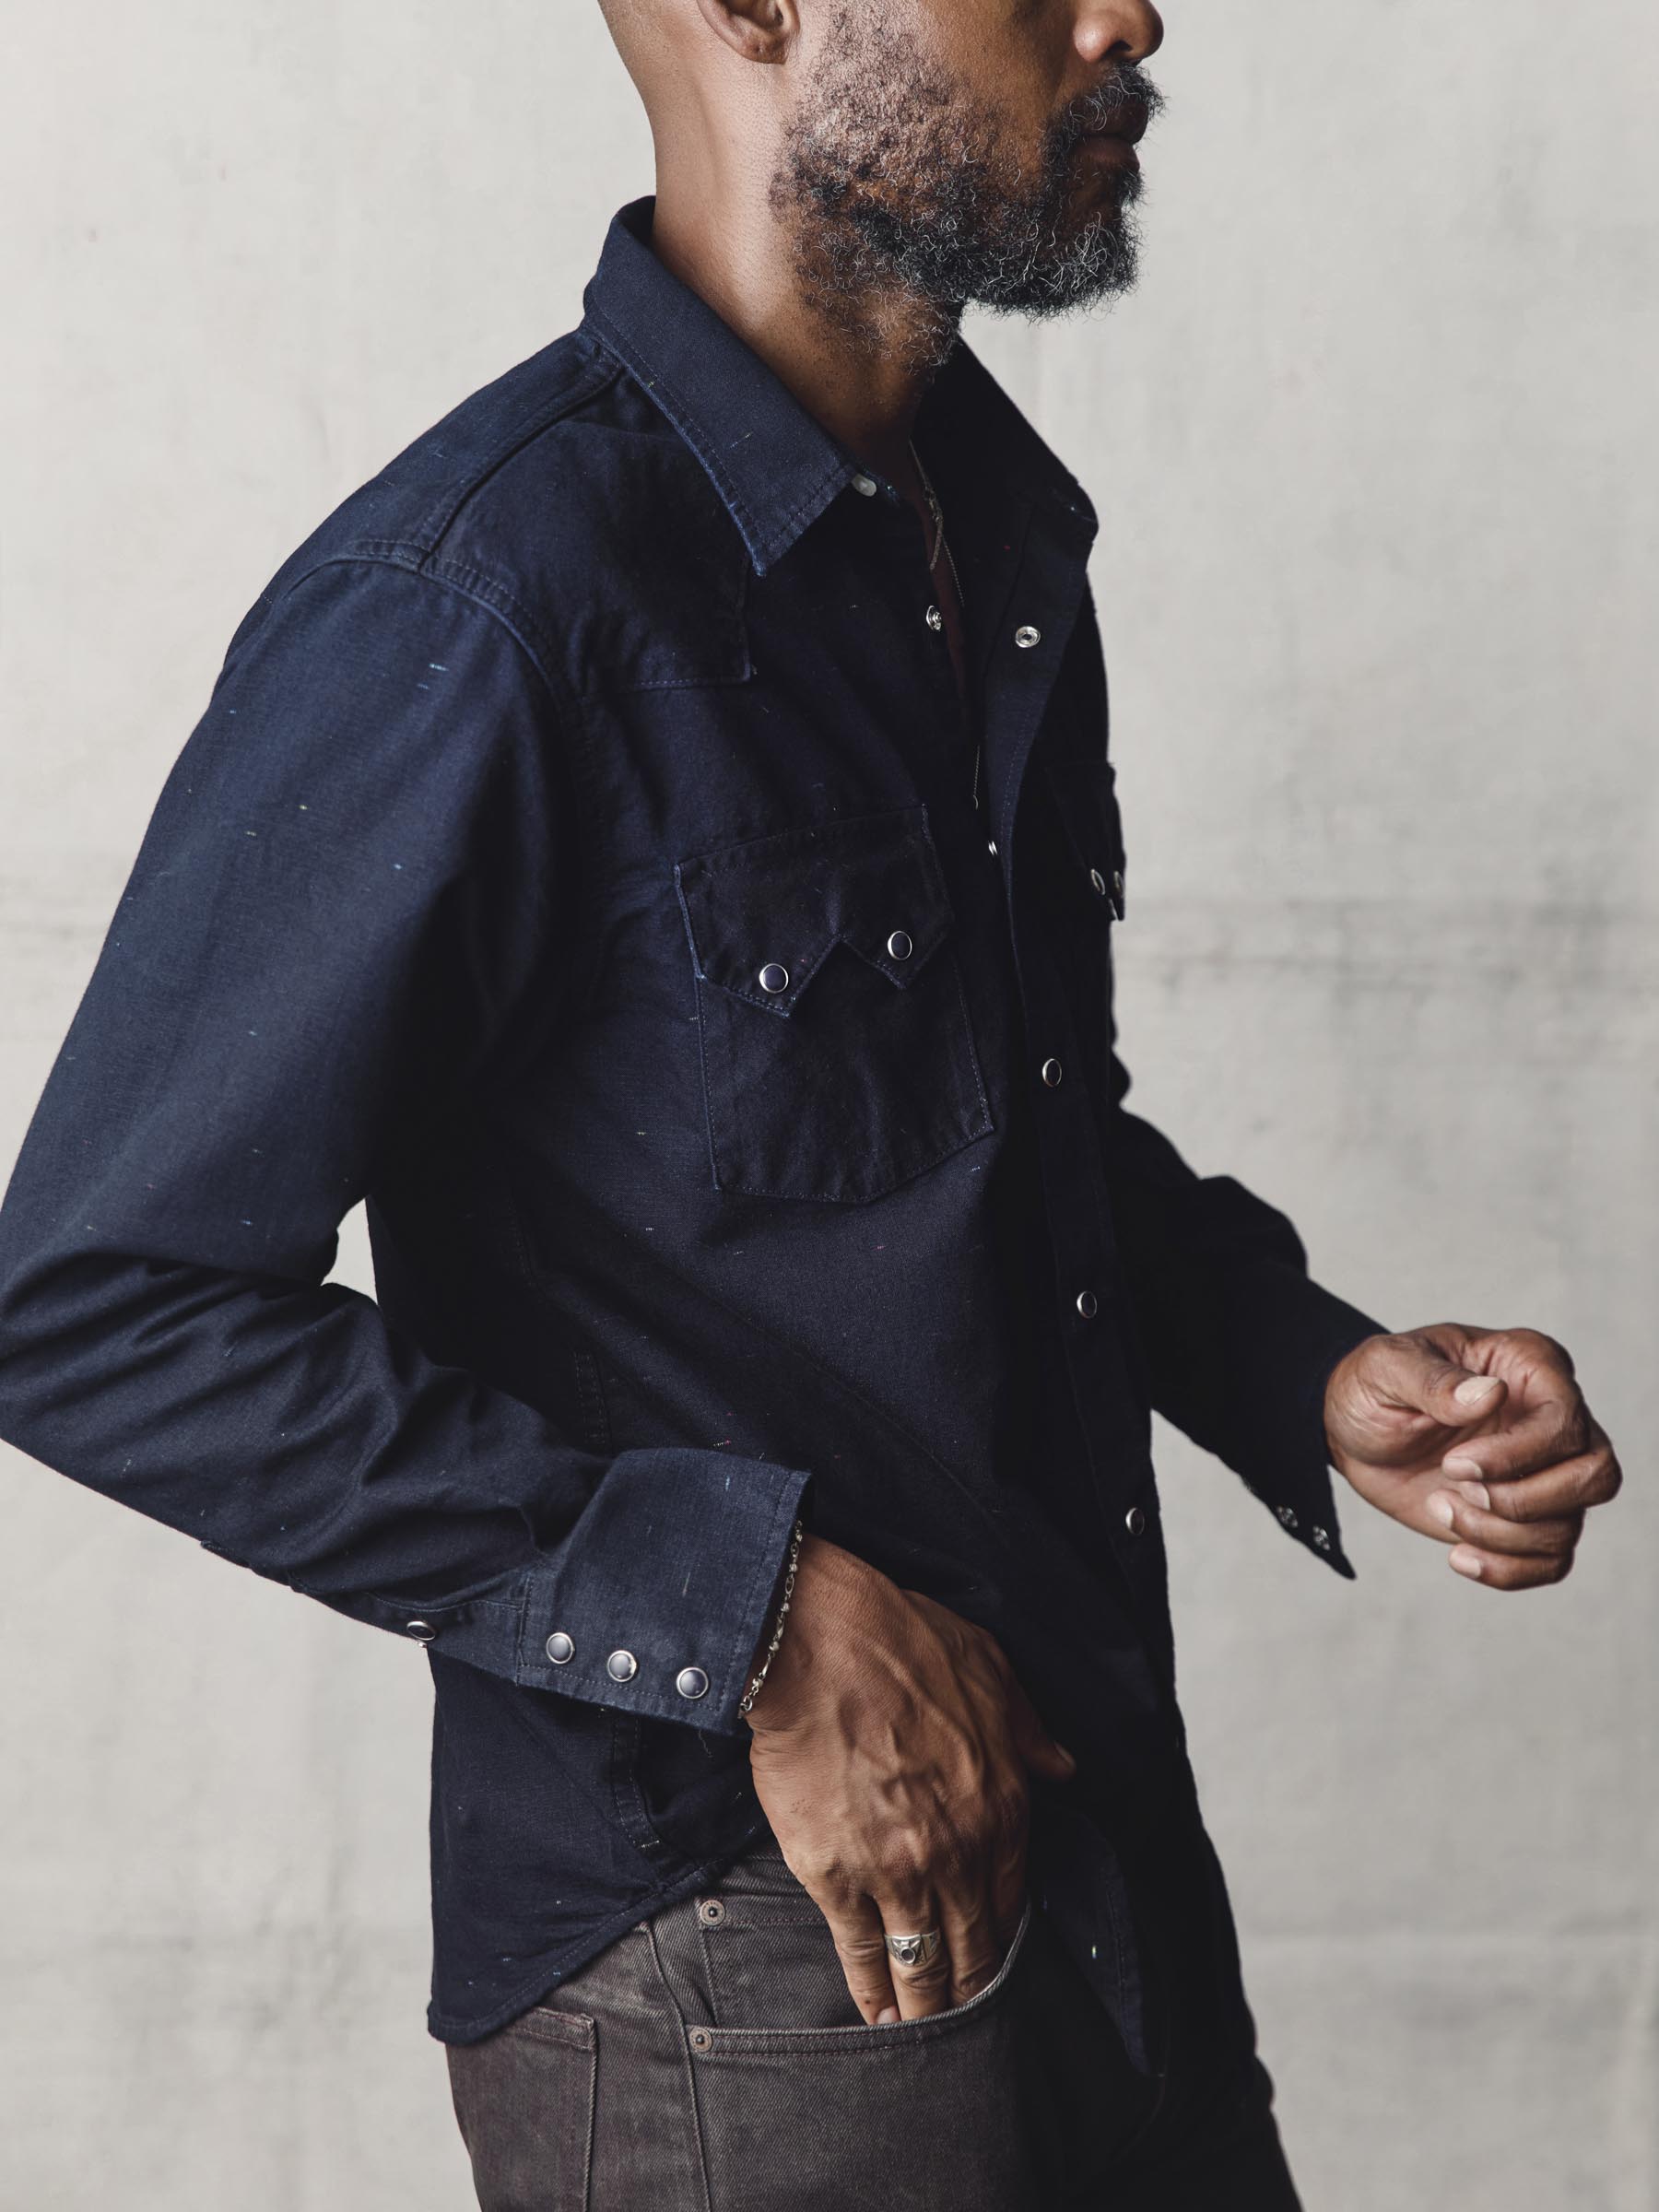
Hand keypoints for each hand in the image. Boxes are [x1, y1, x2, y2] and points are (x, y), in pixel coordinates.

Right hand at [743, 1535, 1074, 2024]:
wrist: (816, 1642)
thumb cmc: (901, 1642)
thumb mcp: (990, 1670)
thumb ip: (1028, 1731)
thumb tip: (1063, 1766)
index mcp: (1002, 1803)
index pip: (1012, 1895)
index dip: (1004, 1934)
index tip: (997, 1959)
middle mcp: (958, 1850)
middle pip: (973, 1945)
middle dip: (972, 1989)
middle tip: (968, 2023)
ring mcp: (898, 1871)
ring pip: (923, 1963)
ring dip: (928, 2008)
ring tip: (924, 2036)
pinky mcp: (836, 1878)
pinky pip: (862, 1952)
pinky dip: (871, 1989)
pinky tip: (875, 2015)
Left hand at [1324, 1323, 1621, 1589]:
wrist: (1351, 1432)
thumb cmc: (1374, 1385)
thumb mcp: (1386, 1368)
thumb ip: (1435, 1380)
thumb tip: (1491, 1394)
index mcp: (1531, 1365)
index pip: (1564, 1422)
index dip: (1516, 1456)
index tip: (1452, 1464)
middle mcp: (1553, 1417)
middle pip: (1594, 1476)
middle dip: (1522, 1501)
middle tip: (1455, 1487)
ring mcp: (1546, 1470)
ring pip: (1569, 1525)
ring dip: (1499, 1534)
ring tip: (1439, 1505)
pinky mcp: (1527, 1516)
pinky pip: (1552, 1561)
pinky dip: (1508, 1570)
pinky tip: (1458, 1556)